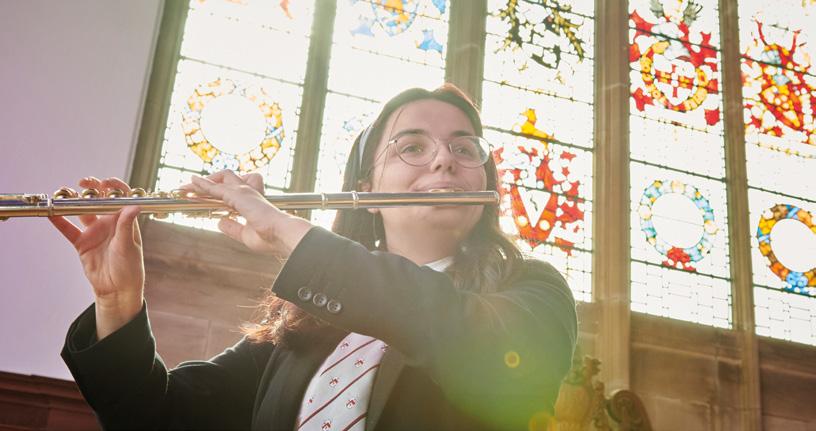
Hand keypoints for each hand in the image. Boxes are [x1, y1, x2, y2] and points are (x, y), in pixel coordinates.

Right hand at [49, 177, 143, 337]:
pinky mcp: (82, 243)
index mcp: (124, 221)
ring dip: (73, 202)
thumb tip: (134, 206)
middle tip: (84, 181)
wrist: (117, 289)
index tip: (106, 181)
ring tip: (65, 193)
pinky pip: (68, 230)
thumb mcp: (129, 245)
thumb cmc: (130, 268)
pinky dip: (59, 221)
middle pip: (99, 201)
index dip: (114, 187)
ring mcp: (94, 232)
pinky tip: (51, 213)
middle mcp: (109, 223)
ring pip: (81, 212)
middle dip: (92, 189)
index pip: (120, 198)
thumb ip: (126, 225)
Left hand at [181, 170, 311, 256]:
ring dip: (200, 183)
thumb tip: (219, 222)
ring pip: (218, 181)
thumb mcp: (245, 235)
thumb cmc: (270, 237)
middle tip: (187, 191)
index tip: (198, 198)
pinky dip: (203, 185)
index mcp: (250, 201)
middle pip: (222, 180)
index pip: (227, 191)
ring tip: (184, 189)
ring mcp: (243, 192)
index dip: (212, 193)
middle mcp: (247, 193)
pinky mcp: (238, 195)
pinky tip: (192, 183)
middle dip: (205, 183)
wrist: (281, 234)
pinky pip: (216, 188)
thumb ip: (232, 228)